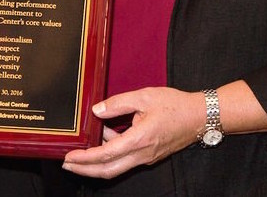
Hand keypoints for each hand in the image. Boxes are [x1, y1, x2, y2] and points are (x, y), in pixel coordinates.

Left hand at [62, 87, 203, 179]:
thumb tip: (97, 110)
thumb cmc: (174, 104)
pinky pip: (125, 159)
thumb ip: (118, 103)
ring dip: (97, 161)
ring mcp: (146, 157)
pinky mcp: (149, 155)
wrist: (199, 117)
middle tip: (67, 163)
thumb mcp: (144, 96)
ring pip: (116, 167)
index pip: (106, 154)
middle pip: (107, 170)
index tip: (69, 156)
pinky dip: (111, 153)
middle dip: (85, 169)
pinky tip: (106, 136)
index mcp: (140, 139)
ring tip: (84, 144)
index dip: (85, 158)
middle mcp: (142, 154)